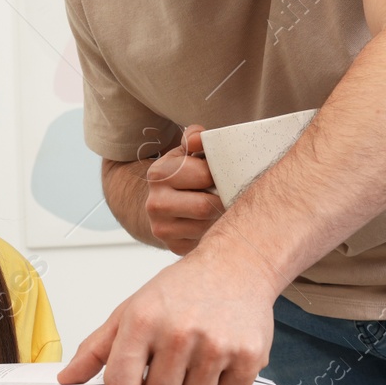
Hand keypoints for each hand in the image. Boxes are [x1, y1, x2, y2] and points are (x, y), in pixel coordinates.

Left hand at [57, 247, 274, 384]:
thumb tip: (66, 379)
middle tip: (169, 368)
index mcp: (142, 321)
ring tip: (194, 363)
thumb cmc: (181, 290)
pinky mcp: (248, 357)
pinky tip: (218, 363)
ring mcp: (215, 346)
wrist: (236, 265)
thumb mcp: (131, 310)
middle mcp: (178, 333)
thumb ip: (96, 348)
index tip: (136, 379)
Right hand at [145, 125, 223, 254]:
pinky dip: (214, 232)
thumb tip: (195, 141)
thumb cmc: (183, 174)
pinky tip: (213, 222)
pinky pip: (205, 241)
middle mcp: (155, 203)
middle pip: (205, 206)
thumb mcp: (185, 152)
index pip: (203, 175)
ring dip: (221, 217)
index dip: (220, 174)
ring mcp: (162, 229)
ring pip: (207, 227)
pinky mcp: (174, 247)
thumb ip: (194, 137)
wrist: (161, 205)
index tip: (224, 173)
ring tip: (223, 207)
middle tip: (230, 193)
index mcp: (159, 174)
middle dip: (222, 199)